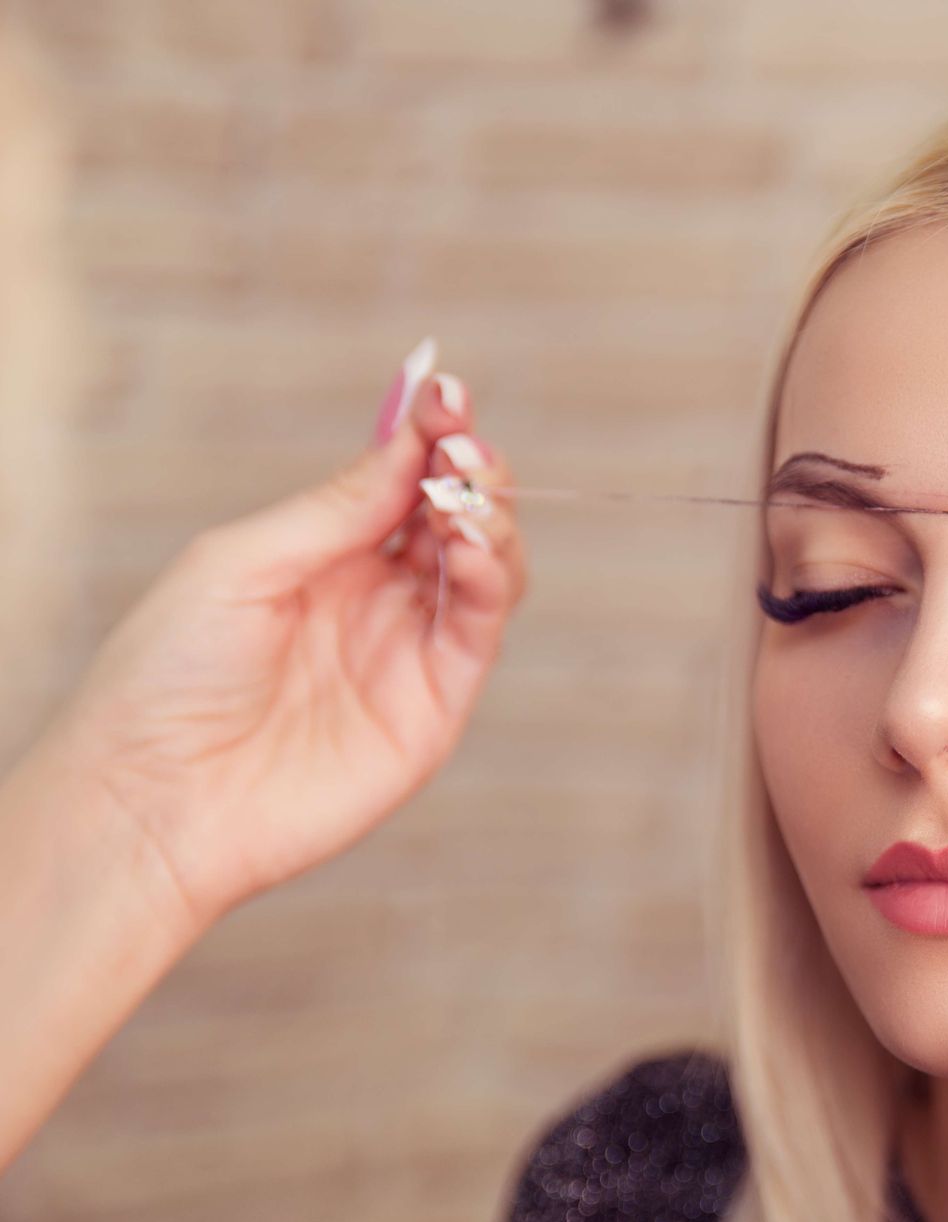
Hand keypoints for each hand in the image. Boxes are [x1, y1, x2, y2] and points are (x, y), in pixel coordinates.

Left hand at [27, 339, 528, 937]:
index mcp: (321, 555)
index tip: (448, 395)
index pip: (399, 481)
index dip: (431, 435)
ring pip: (486, 567)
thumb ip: (338, 509)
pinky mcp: (434, 706)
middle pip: (456, 516)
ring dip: (488, 519)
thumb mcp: (242, 561)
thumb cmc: (167, 675)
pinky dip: (489, 578)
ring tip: (464, 495)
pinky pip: (479, 629)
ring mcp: (408, 651)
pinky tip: (469, 546)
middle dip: (470, 469)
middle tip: (461, 445)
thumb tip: (413, 444)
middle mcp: (374, 597)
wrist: (155, 798)